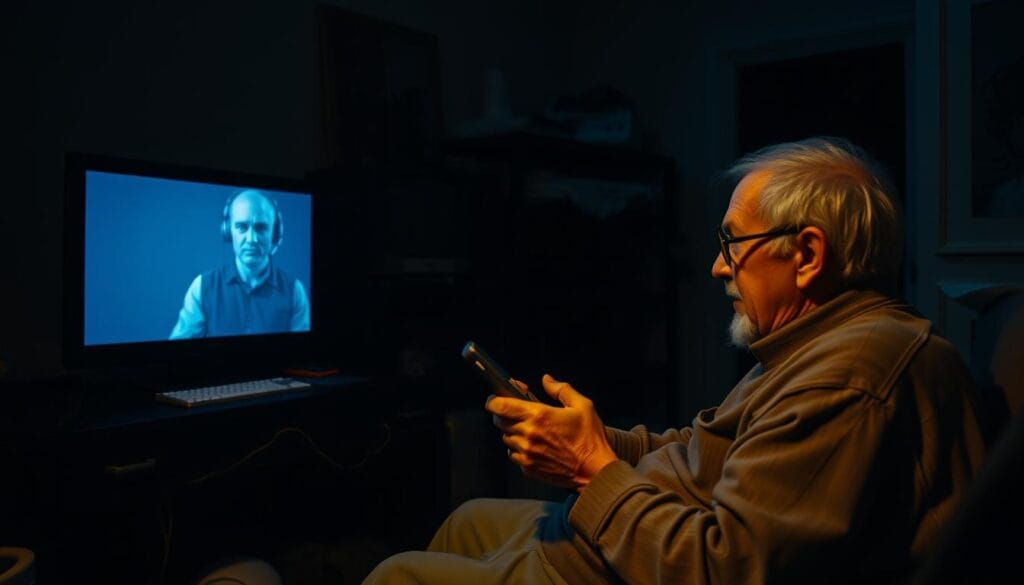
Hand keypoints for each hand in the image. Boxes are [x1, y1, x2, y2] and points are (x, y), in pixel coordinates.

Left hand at [486, 374, 617, 491]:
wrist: (595, 471)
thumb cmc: (590, 439)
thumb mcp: (582, 406)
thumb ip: (561, 389)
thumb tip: (547, 380)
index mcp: (539, 416)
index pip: (500, 406)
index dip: (493, 400)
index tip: (494, 398)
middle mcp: (528, 435)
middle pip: (499, 421)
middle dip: (504, 414)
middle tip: (517, 412)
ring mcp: (526, 454)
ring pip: (506, 438)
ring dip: (512, 432)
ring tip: (530, 430)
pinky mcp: (528, 468)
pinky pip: (514, 455)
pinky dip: (519, 449)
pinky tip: (535, 446)